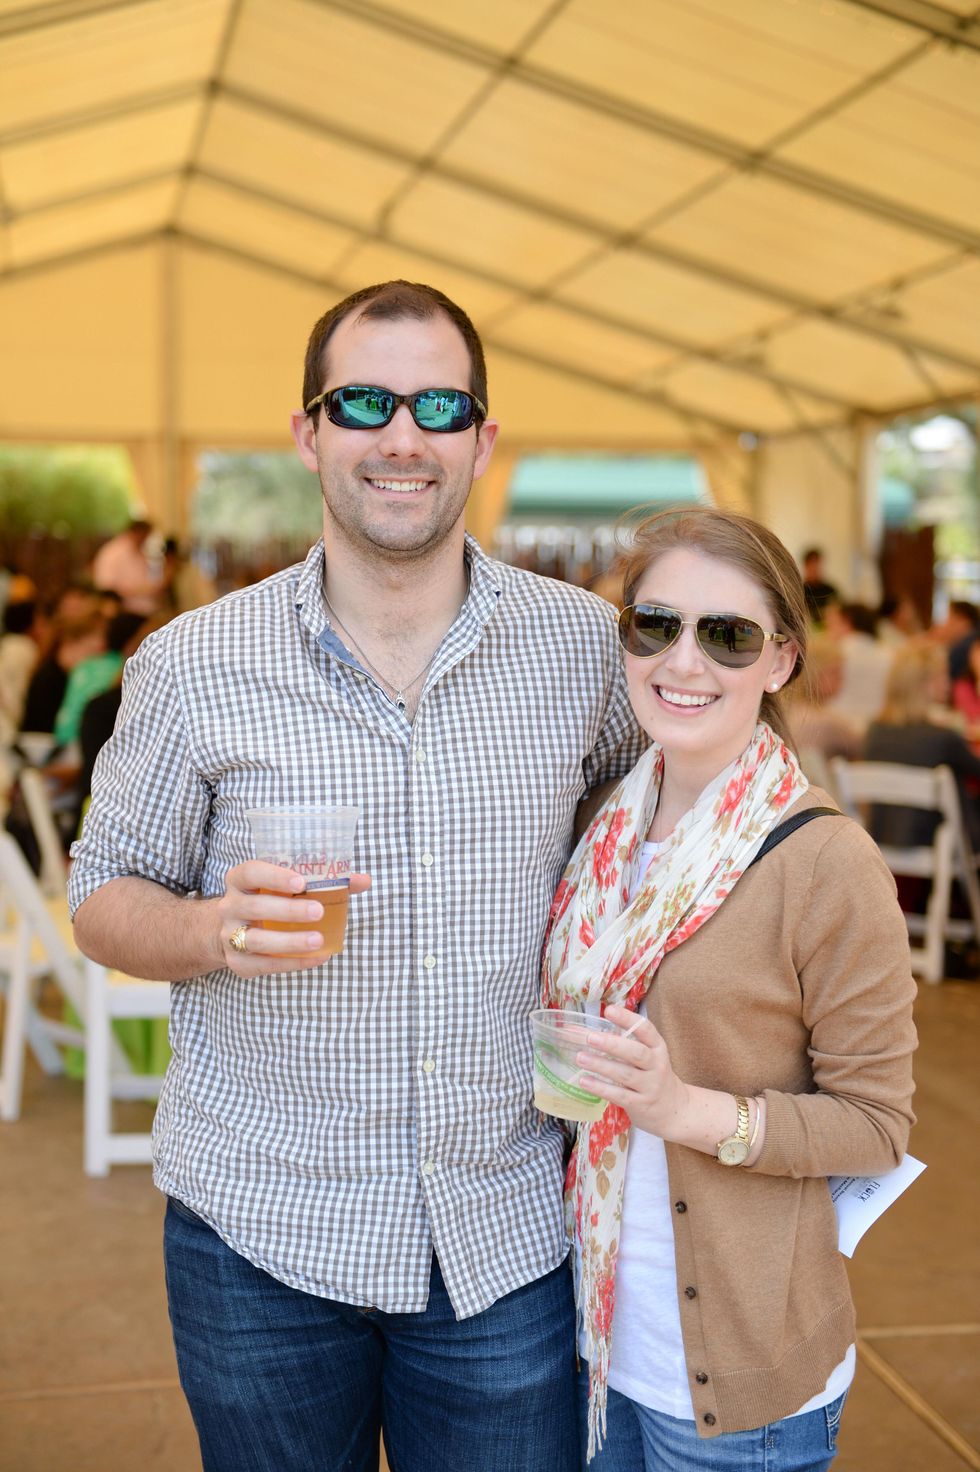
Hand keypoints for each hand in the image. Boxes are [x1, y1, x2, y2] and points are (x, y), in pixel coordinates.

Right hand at [216, 861, 370, 976]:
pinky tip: (317, 958)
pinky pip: (264, 964)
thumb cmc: (269, 899)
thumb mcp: (287, 886)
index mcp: (240, 880)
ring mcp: (230, 936)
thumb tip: (363, 880)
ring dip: (289, 941)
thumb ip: (325, 880)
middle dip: (288, 910)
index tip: (301, 882)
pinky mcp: (238, 962)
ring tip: (318, 940)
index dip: (274, 876)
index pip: (251, 873)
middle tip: (318, 911)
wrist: (231, 928)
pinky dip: (292, 962)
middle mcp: (230, 906)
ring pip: (256, 940)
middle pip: (256, 907)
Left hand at [576, 1003, 690, 1139]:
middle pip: (636, 1053)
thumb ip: (621, 1043)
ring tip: (580, 1058)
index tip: (609, 1010)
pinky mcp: (641, 1105)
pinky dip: (600, 1088)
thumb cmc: (652, 1076)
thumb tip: (580, 1030)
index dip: (628, 1019)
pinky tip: (584, 1081)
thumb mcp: (646, 1057)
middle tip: (590, 1038)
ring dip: (601, 1065)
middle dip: (613, 1044)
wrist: (675, 1110)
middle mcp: (657, 1065)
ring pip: (625, 1074)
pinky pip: (619, 1095)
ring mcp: (650, 1086)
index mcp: (658, 1047)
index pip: (646, 1029)